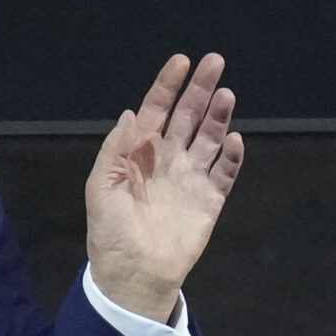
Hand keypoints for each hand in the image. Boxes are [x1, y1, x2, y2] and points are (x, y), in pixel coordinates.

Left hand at [84, 53, 244, 322]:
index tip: (181, 62)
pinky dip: (232, 155)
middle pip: (188, 116)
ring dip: (219, 115)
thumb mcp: (101, 186)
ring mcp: (191, 178)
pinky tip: (234, 138)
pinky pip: (226, 172)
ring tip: (226, 94)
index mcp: (139, 153)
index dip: (168, 85)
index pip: (157, 110)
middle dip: (201, 89)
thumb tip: (130, 113)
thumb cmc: (110, 231)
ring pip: (210, 137)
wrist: (133, 274)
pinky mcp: (210, 200)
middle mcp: (168, 159)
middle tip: (215, 62)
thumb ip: (115, 149)